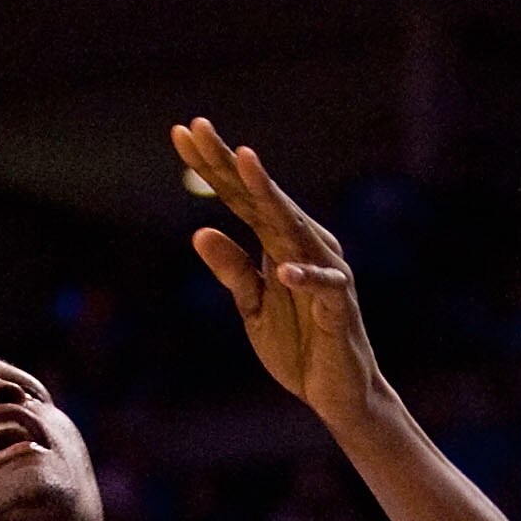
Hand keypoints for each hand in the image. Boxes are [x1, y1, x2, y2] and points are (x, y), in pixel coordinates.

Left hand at [173, 117, 388, 435]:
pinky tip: (283, 269)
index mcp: (277, 243)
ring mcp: (323, 270)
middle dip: (229, 163)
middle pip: (261, 197)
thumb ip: (232, 270)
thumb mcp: (252, 307)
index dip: (212, 167)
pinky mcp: (338, 306)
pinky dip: (305, 276)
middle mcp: (302, 245)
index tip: (181, 133)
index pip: (240, 197)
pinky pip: (323, 285)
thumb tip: (200, 233)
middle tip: (199, 127)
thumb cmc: (298, 344)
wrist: (336, 392)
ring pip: (293, 225)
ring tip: (245, 162)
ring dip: (269, 194)